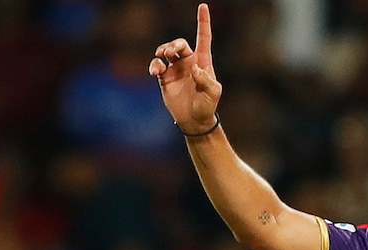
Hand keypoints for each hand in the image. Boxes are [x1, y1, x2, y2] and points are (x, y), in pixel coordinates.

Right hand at [148, 3, 220, 133]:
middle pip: (180, 44)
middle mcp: (188, 62)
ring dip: (163, 50)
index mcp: (202, 61)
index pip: (203, 37)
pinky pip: (157, 65)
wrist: (194, 120)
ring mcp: (175, 69)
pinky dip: (154, 64)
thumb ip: (206, 80)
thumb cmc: (207, 105)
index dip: (203, 22)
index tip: (203, 6)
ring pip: (166, 51)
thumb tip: (193, 68)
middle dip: (174, 44)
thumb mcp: (213, 93)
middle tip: (171, 52)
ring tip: (162, 58)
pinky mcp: (164, 78)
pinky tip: (156, 70)